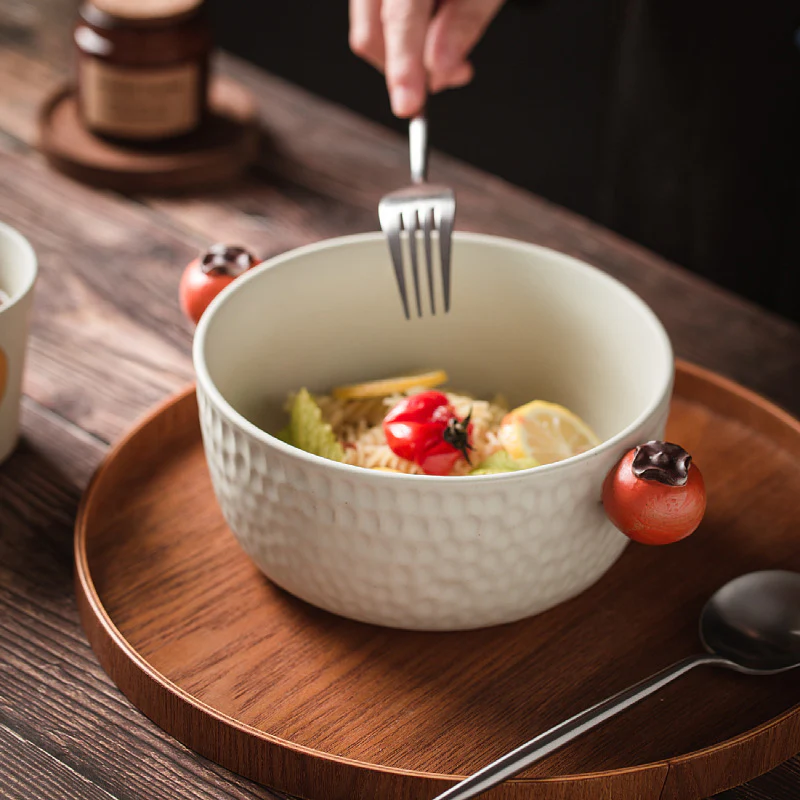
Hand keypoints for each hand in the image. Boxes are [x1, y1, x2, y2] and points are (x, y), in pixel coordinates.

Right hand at [349, 0, 505, 116]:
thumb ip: (464, 22)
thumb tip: (438, 71)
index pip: (399, 19)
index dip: (403, 67)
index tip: (409, 105)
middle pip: (372, 34)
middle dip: (407, 69)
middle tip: (455, 75)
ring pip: (370, 33)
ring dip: (407, 57)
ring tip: (452, 53)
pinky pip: (376, 20)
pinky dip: (405, 39)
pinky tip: (435, 32)